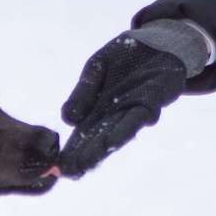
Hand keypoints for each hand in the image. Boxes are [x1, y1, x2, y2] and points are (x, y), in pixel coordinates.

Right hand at [59, 34, 187, 178]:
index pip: (80, 136)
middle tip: (69, 173)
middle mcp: (115, 117)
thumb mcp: (95, 69)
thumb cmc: (124, 58)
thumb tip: (68, 120)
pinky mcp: (153, 100)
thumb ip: (82, 93)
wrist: (158, 42)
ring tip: (86, 164)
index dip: (70, 151)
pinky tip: (112, 141)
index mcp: (96, 111)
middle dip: (84, 158)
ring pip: (116, 134)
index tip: (57, 166)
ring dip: (102, 150)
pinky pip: (139, 115)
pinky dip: (127, 128)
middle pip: (96, 141)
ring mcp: (134, 111)